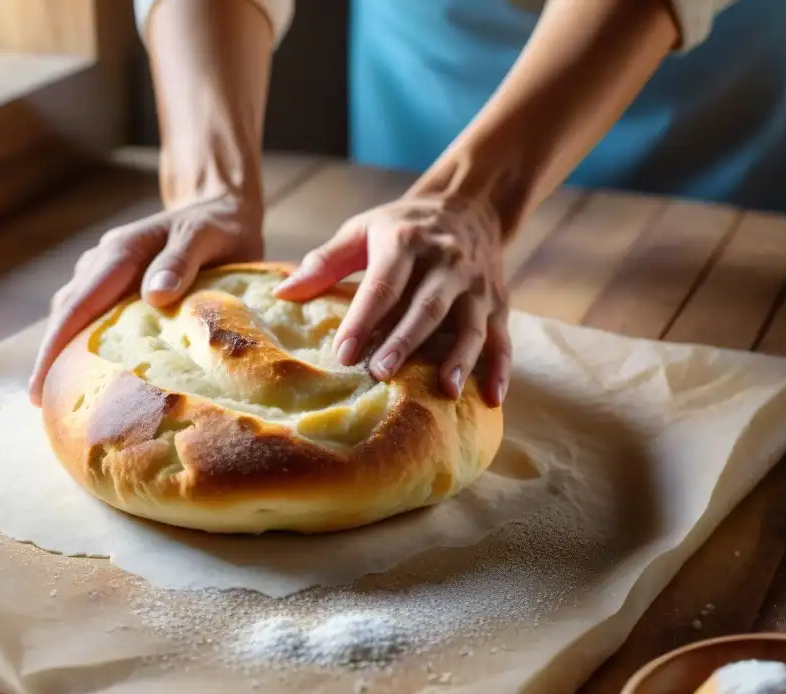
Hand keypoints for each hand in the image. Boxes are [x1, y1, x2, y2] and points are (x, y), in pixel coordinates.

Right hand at [28, 194, 263, 405]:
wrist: (223, 208)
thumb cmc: (219, 225)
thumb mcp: (206, 236)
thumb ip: (180, 261)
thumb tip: (152, 296)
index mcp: (121, 251)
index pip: (77, 304)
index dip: (55, 345)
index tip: (39, 385)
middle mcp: (104, 261)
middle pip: (68, 314)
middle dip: (51, 357)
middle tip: (43, 405)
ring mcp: (108, 273)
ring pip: (77, 315)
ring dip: (67, 351)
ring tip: (63, 397)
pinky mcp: (120, 285)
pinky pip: (97, 315)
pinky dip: (90, 342)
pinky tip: (96, 372)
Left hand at [273, 195, 510, 405]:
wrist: (469, 204)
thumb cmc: (402, 226)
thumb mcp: (362, 230)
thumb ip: (324, 262)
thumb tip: (282, 294)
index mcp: (406, 242)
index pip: (382, 285)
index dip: (362, 320)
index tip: (342, 354)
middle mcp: (446, 261)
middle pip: (427, 306)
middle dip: (405, 341)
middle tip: (380, 374)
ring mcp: (477, 284)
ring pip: (470, 324)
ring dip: (459, 357)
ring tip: (445, 390)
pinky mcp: (499, 302)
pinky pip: (503, 339)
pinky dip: (501, 369)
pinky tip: (491, 398)